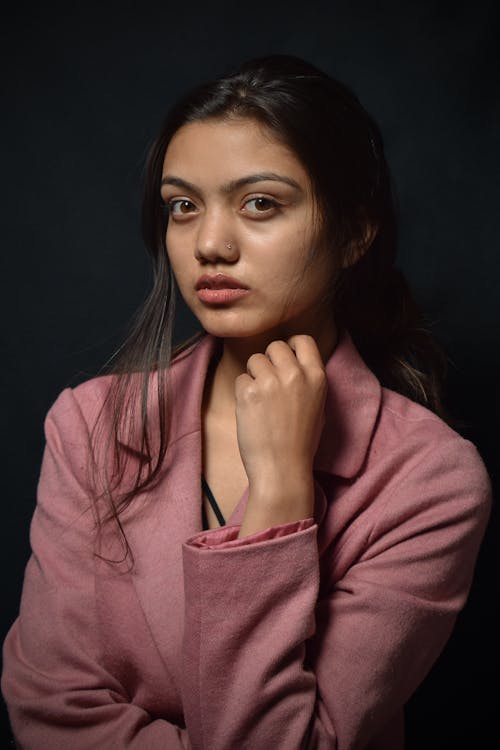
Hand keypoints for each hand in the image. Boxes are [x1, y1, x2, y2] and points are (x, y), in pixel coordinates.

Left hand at [235, 335, 326, 535]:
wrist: (283, 469)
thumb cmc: (300, 442)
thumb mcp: (317, 406)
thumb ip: (306, 380)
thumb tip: (291, 363)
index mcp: (317, 376)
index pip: (303, 340)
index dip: (290, 346)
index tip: (284, 358)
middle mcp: (295, 374)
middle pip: (274, 346)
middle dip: (268, 360)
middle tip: (268, 383)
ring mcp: (271, 381)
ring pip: (254, 360)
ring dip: (253, 376)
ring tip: (260, 402)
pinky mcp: (249, 392)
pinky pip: (241, 379)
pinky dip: (242, 393)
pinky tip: (251, 412)